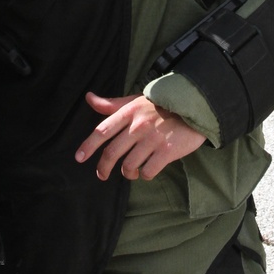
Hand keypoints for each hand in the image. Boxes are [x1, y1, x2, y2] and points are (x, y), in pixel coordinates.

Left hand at [75, 93, 205, 180]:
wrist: (194, 107)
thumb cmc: (161, 106)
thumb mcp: (136, 100)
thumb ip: (112, 104)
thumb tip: (89, 98)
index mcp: (128, 112)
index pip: (102, 130)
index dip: (88, 145)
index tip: (79, 158)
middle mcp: (138, 126)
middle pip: (112, 153)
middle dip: (103, 168)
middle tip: (102, 175)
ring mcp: (152, 140)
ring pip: (128, 166)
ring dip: (127, 173)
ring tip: (130, 172)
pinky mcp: (167, 151)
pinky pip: (148, 172)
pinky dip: (144, 175)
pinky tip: (147, 171)